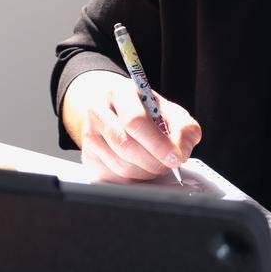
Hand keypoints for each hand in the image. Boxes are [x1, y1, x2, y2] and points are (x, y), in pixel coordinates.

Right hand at [64, 70, 201, 182]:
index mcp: (119, 92)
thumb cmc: (142, 109)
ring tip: (156, 163)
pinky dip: (134, 178)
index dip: (158, 143)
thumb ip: (183, 126)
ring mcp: (89, 135)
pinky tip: (140, 166)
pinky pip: (114, 177)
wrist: (111, 107)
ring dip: (146, 171)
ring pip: (121, 166)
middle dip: (154, 161)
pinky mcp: (88, 157)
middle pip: (126, 146)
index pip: (135, 121)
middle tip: (169, 163)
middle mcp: (98, 111)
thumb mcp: (167, 109)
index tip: (176, 156)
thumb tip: (183, 149)